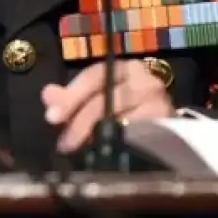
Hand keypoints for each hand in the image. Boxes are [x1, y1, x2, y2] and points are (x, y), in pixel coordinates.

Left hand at [41, 59, 173, 153]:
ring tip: (80, 148)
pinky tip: (105, 151)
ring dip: (97, 136)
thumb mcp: (92, 97)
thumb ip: (68, 97)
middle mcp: (145, 79)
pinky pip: (139, 134)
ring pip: (122, 117)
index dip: (71, 96)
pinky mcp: (169, 124)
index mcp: (123, 66)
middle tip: (63, 142)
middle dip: (80, 121)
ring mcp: (160, 101)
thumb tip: (48, 95)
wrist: (163, 126)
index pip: (94, 76)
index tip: (51, 118)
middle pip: (107, 98)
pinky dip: (119, 142)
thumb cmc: (121, 105)